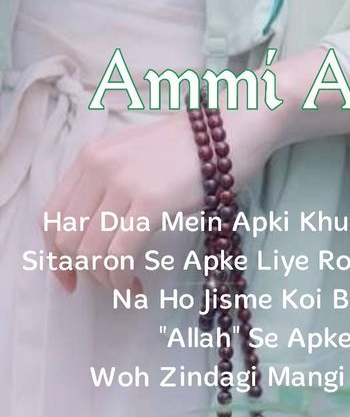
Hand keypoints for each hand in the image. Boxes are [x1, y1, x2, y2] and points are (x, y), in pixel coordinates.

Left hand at [42, 46, 349, 293]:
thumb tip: (98, 233)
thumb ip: (109, 188)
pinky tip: (137, 287)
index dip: (55, 257)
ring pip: (90, 252)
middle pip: (66, 239)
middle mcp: (98, 167)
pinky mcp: (150, 202)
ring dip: (106, 280)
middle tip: (108, 285)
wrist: (231, 130)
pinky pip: (119, 255)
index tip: (71, 279)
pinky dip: (122, 279)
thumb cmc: (191, 150)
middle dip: (82, 273)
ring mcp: (122, 184)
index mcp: (90, 158)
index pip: (51, 216)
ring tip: (128, 286)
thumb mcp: (136, 160)